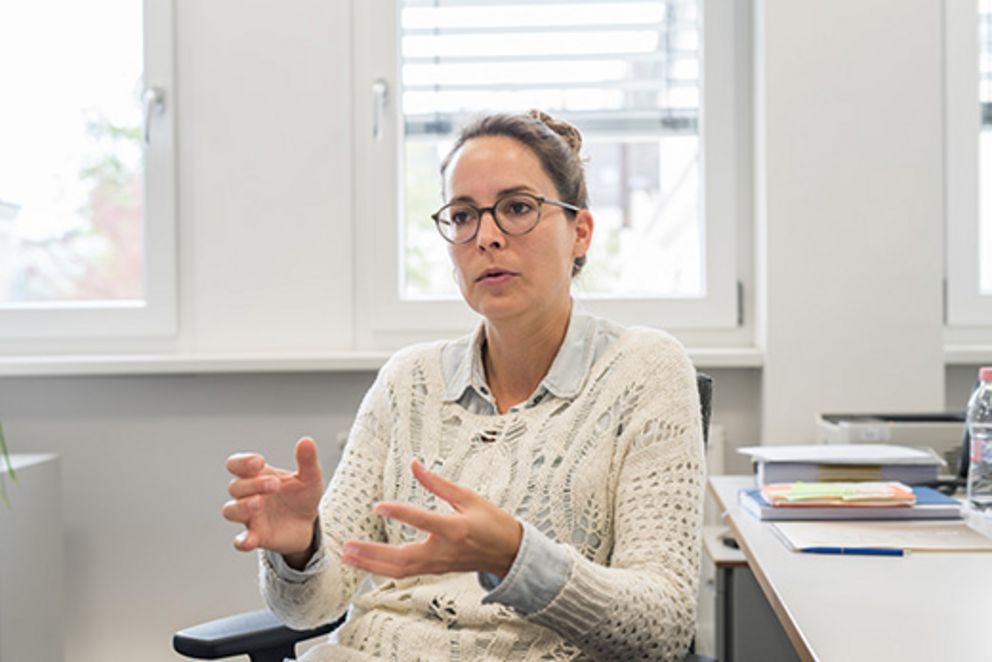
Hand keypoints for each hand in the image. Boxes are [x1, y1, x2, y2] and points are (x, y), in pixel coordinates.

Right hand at [222, 437, 323, 558]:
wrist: (308, 523)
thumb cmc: (302, 496)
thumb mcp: (310, 477)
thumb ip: (307, 460)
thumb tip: (306, 441)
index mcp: (258, 476)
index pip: (236, 465)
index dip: (242, 462)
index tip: (259, 462)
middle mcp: (249, 495)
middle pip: (235, 487)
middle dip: (253, 484)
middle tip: (275, 484)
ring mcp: (251, 516)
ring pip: (231, 510)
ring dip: (242, 506)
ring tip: (259, 503)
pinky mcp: (257, 536)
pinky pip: (241, 540)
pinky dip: (242, 540)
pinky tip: (249, 540)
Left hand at [340, 459, 522, 578]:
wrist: (508, 553)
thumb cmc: (492, 523)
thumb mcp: (469, 497)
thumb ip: (438, 483)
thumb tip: (414, 464)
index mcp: (455, 529)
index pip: (422, 520)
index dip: (399, 512)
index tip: (378, 506)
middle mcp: (443, 551)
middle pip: (401, 558)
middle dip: (372, 553)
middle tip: (347, 546)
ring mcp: (437, 564)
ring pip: (399, 571)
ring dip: (371, 565)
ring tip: (348, 557)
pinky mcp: (434, 570)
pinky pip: (404, 573)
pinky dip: (382, 570)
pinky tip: (366, 564)